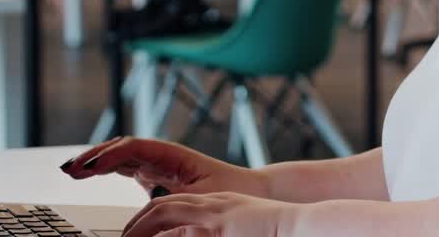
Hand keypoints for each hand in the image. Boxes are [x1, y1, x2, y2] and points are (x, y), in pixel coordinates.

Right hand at [61, 138, 269, 198]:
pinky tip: (91, 173)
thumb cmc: (234, 194)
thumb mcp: (204, 202)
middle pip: (122, 148)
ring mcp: (160, 163)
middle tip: (70, 169)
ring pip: (122, 156)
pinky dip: (108, 167)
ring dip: (97, 160)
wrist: (255, 191)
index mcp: (174, 156)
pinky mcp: (160, 175)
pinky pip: (128, 166)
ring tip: (73, 170)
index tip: (90, 167)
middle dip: (94, 156)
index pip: (134, 148)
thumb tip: (147, 214)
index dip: (109, 156)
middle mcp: (164, 156)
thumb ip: (174, 209)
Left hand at [122, 192, 296, 236]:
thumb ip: (220, 233)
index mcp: (219, 206)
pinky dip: (154, 232)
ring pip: (161, 212)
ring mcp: (213, 214)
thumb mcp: (243, 230)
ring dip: (138, 229)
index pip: (173, 206)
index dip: (148, 220)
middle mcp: (212, 205)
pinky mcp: (217, 224)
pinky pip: (176, 227)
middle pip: (162, 207)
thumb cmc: (279, 232)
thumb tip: (200, 236)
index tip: (134, 235)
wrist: (304, 225)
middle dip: (136, 224)